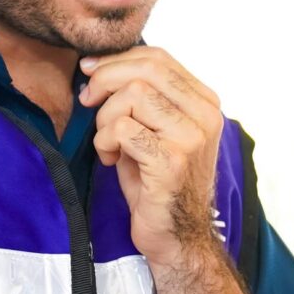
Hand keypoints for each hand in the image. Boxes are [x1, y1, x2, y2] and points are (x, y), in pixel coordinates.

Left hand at [80, 47, 226, 269]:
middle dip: (106, 80)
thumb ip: (139, 95)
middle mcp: (205, 115)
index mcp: (205, 102)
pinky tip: (110, 160)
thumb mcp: (153, 129)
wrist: (176, 236)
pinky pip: (123, 129)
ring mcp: (192, 137)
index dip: (117, 59)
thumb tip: (95, 64)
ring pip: (133, 95)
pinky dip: (105, 142)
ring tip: (108, 143)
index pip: (159, 58)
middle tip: (88, 101)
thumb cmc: (155, 180)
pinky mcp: (172, 160)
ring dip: (105, 118)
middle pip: (146, 70)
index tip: (89, 72)